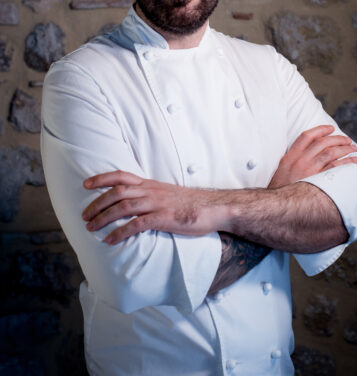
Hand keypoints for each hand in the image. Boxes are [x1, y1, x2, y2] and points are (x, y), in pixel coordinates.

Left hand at [82, 171, 227, 244]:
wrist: (213, 207)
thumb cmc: (190, 203)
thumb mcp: (167, 194)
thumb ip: (150, 196)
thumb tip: (133, 204)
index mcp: (151, 184)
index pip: (122, 176)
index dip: (102, 178)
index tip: (85, 184)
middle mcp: (151, 191)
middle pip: (117, 191)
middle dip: (97, 203)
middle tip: (84, 216)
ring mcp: (157, 204)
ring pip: (124, 206)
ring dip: (104, 217)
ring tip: (91, 228)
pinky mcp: (164, 218)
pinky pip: (138, 224)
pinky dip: (121, 232)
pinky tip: (110, 240)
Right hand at [269, 124, 356, 188]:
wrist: (279, 203)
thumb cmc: (281, 187)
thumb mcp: (282, 168)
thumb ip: (294, 157)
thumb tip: (308, 150)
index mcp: (291, 155)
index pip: (307, 136)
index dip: (320, 129)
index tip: (331, 128)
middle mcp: (301, 160)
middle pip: (322, 142)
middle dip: (337, 139)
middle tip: (347, 139)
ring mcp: (310, 170)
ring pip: (331, 153)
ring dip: (344, 149)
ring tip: (353, 148)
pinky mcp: (318, 180)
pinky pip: (335, 167)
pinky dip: (346, 162)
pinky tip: (353, 161)